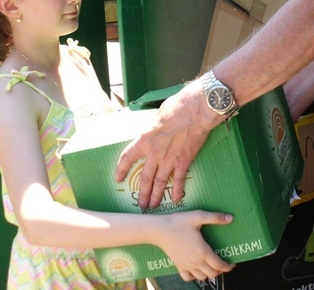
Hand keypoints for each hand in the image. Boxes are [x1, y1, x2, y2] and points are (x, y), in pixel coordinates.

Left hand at [114, 81, 220, 208]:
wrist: (195, 111)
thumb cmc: (176, 108)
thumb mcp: (157, 116)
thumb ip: (154, 128)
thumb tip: (155, 130)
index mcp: (144, 140)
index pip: (127, 158)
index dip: (121, 170)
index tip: (118, 178)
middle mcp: (154, 153)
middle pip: (144, 178)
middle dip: (142, 193)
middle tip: (140, 204)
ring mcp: (169, 160)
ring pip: (159, 183)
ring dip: (155, 196)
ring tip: (153, 206)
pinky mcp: (184, 161)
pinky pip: (179, 180)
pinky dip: (177, 191)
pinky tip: (176, 200)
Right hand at [157, 211, 234, 280]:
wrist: (160, 230)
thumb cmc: (179, 222)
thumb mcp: (198, 216)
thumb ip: (215, 218)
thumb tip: (231, 218)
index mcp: (203, 251)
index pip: (219, 265)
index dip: (228, 266)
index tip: (232, 263)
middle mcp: (196, 262)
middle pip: (212, 273)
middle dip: (221, 270)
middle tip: (223, 263)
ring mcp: (186, 265)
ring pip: (202, 277)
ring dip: (209, 274)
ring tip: (212, 266)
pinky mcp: (179, 265)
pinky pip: (188, 278)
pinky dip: (195, 276)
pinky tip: (196, 269)